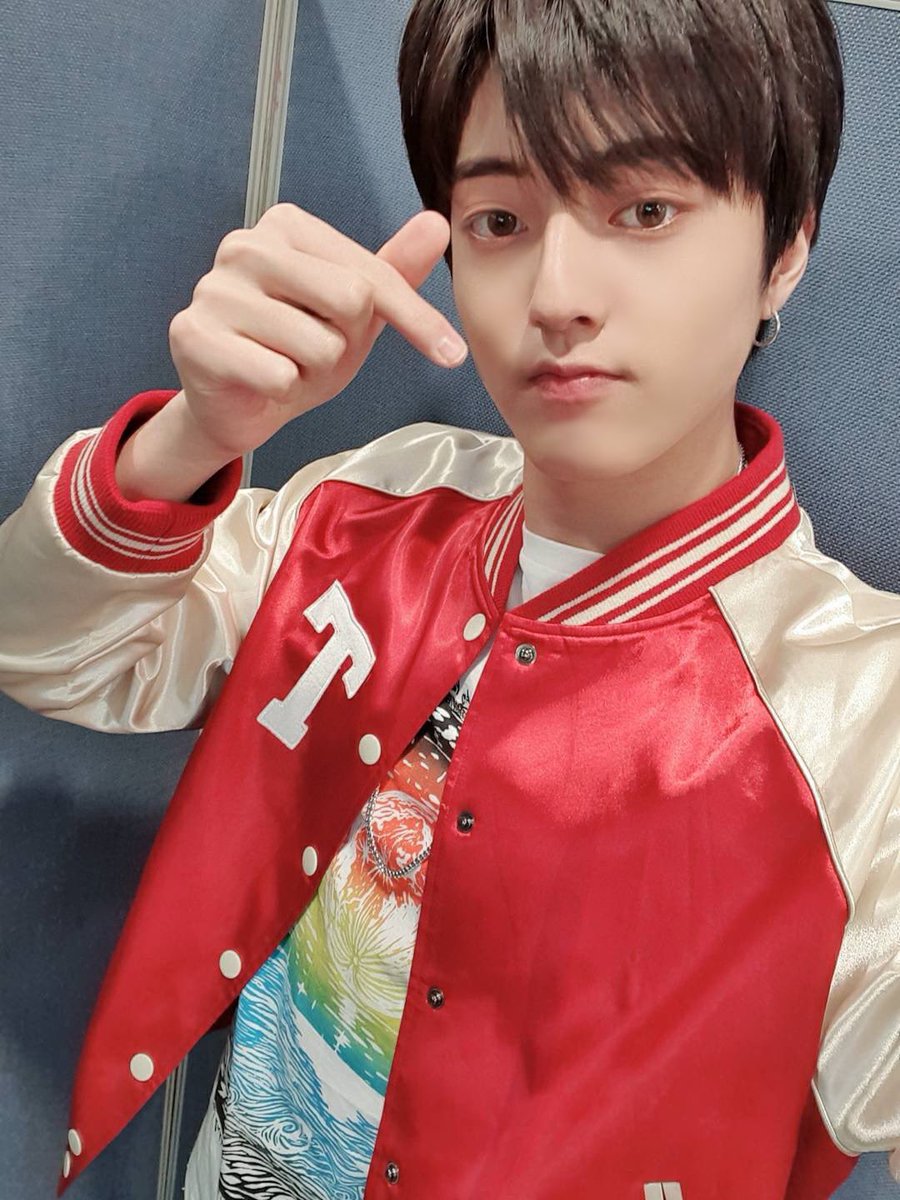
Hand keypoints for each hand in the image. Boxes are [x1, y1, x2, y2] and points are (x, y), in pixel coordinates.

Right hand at [167, 203, 467, 460]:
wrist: (237, 405)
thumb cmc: (295, 351)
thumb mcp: (356, 315)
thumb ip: (394, 271)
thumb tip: (437, 221)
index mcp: (285, 226)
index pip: (372, 275)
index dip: (416, 320)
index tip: (451, 354)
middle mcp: (245, 245)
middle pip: (350, 300)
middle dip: (346, 344)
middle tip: (315, 353)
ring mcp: (214, 288)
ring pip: (317, 344)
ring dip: (313, 372)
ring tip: (287, 366)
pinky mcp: (194, 335)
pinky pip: (278, 375)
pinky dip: (282, 391)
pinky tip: (259, 381)